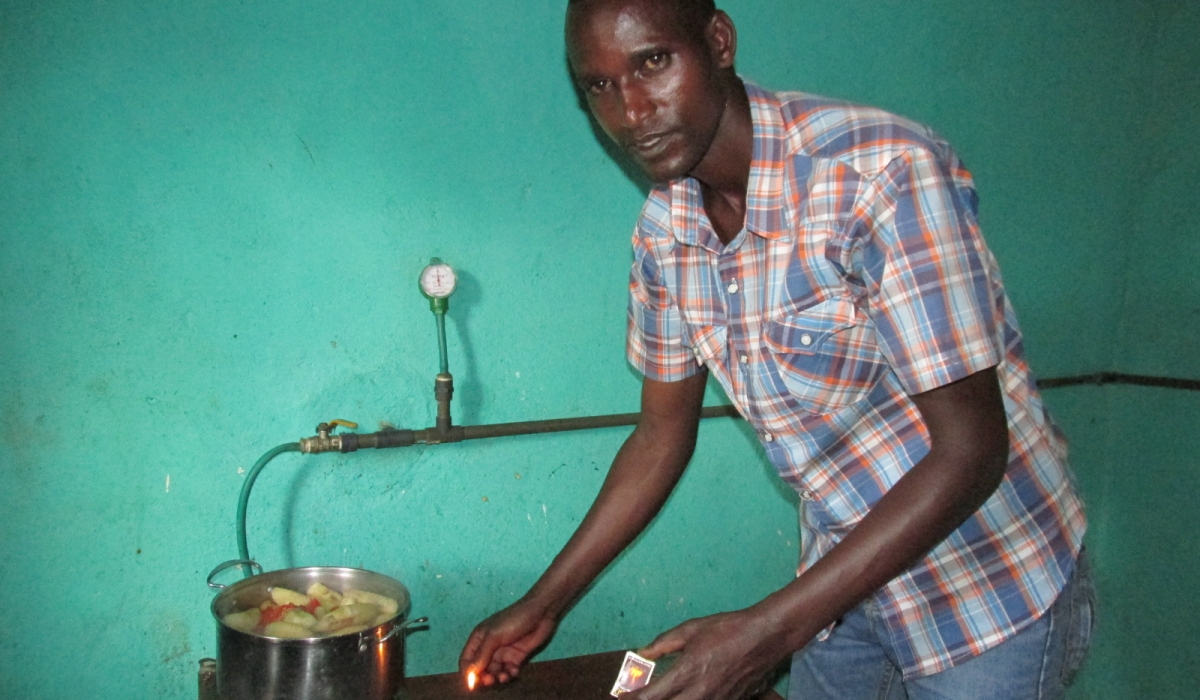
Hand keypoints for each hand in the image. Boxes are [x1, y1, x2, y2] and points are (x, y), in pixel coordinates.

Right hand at [458, 597, 558, 686]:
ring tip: (504, 676)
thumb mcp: (494, 636)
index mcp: (479, 639)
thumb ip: (481, 654)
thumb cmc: (513, 619)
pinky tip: (515, 671)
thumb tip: (470, 672)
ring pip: (495, 672)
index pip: (467, 660)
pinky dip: (510, 674)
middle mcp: (488, 647)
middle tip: (491, 680)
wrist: (540, 613)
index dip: (468, 673)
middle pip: (481, 669)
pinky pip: (508, 671)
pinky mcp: (516, 657)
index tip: (473, 683)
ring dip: (498, 677)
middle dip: (484, 677)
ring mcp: (503, 653)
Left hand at [630, 610, 793, 699]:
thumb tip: (641, 652)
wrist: (764, 637)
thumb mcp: (690, 630)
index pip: (652, 696)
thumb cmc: (726, 629)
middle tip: (639, 697)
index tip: (621, 698)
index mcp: (686, 672)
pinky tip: (687, 694)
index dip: (633, 699)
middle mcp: (699, 693)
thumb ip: (663, 644)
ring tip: (661, 695)